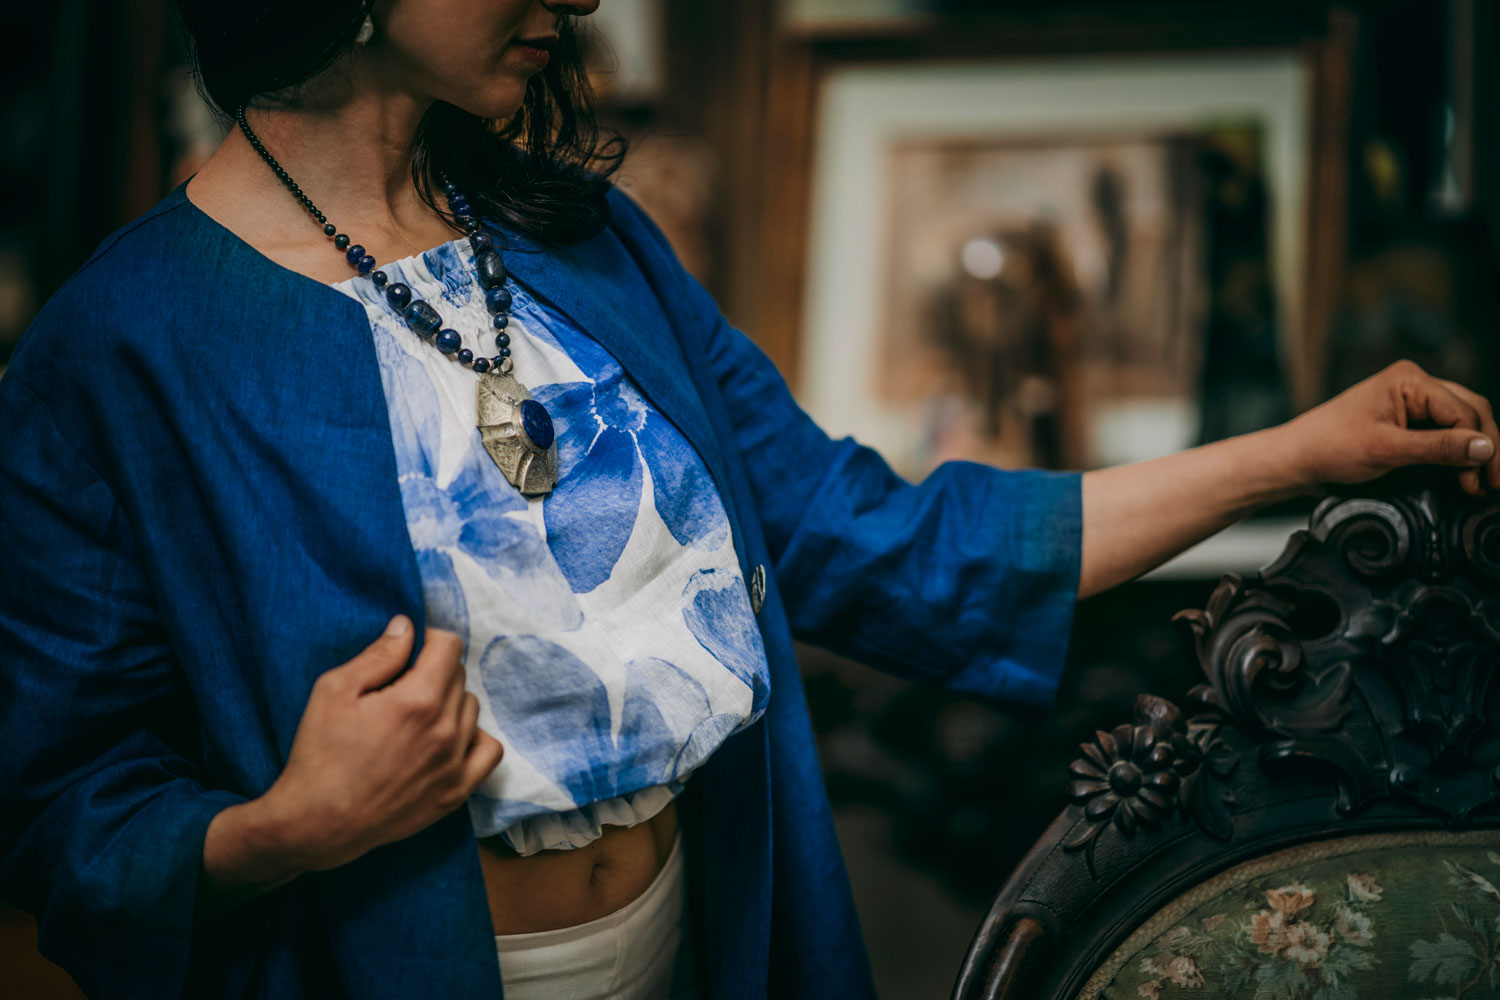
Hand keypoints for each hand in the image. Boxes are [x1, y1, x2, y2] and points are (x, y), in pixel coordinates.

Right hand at [259, 616, 502, 871]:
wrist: (317, 822)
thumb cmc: (320, 754)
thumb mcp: (335, 690)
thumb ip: (379, 654)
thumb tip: (408, 626)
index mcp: (418, 700)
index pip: (450, 647)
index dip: (429, 641)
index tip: (411, 652)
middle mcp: (446, 730)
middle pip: (459, 677)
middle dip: (434, 672)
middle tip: (402, 687)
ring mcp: (455, 763)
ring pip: (472, 710)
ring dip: (451, 703)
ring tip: (417, 716)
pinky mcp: (456, 792)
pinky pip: (489, 751)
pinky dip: (474, 738)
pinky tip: (448, 739)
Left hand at [1275, 360, 1498, 496]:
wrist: (1296, 459)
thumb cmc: (1330, 447)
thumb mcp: (1387, 450)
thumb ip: (1438, 447)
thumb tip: (1485, 447)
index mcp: (1409, 380)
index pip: (1463, 411)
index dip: (1479, 446)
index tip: (1481, 479)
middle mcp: (1413, 384)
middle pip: (1470, 411)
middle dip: (1484, 446)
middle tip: (1491, 482)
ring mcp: (1409, 401)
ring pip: (1460, 421)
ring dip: (1472, 450)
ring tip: (1478, 482)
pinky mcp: (1404, 420)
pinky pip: (1442, 430)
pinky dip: (1455, 450)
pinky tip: (1461, 472)